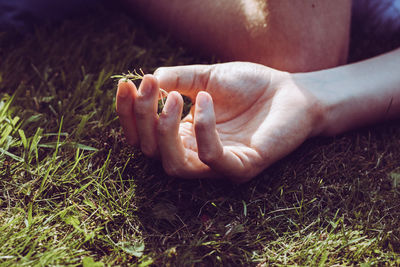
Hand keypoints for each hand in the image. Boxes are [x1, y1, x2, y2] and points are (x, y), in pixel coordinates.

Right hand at [116, 62, 322, 182]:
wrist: (292, 91)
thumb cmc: (250, 85)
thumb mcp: (207, 77)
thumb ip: (178, 79)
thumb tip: (149, 80)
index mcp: (183, 135)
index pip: (143, 135)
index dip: (128, 113)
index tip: (125, 83)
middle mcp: (194, 153)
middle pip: (151, 151)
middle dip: (142, 118)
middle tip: (148, 85)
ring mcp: (217, 164)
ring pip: (173, 165)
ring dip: (165, 129)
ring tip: (174, 97)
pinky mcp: (241, 167)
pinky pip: (210, 158)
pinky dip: (202, 128)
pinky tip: (205, 99)